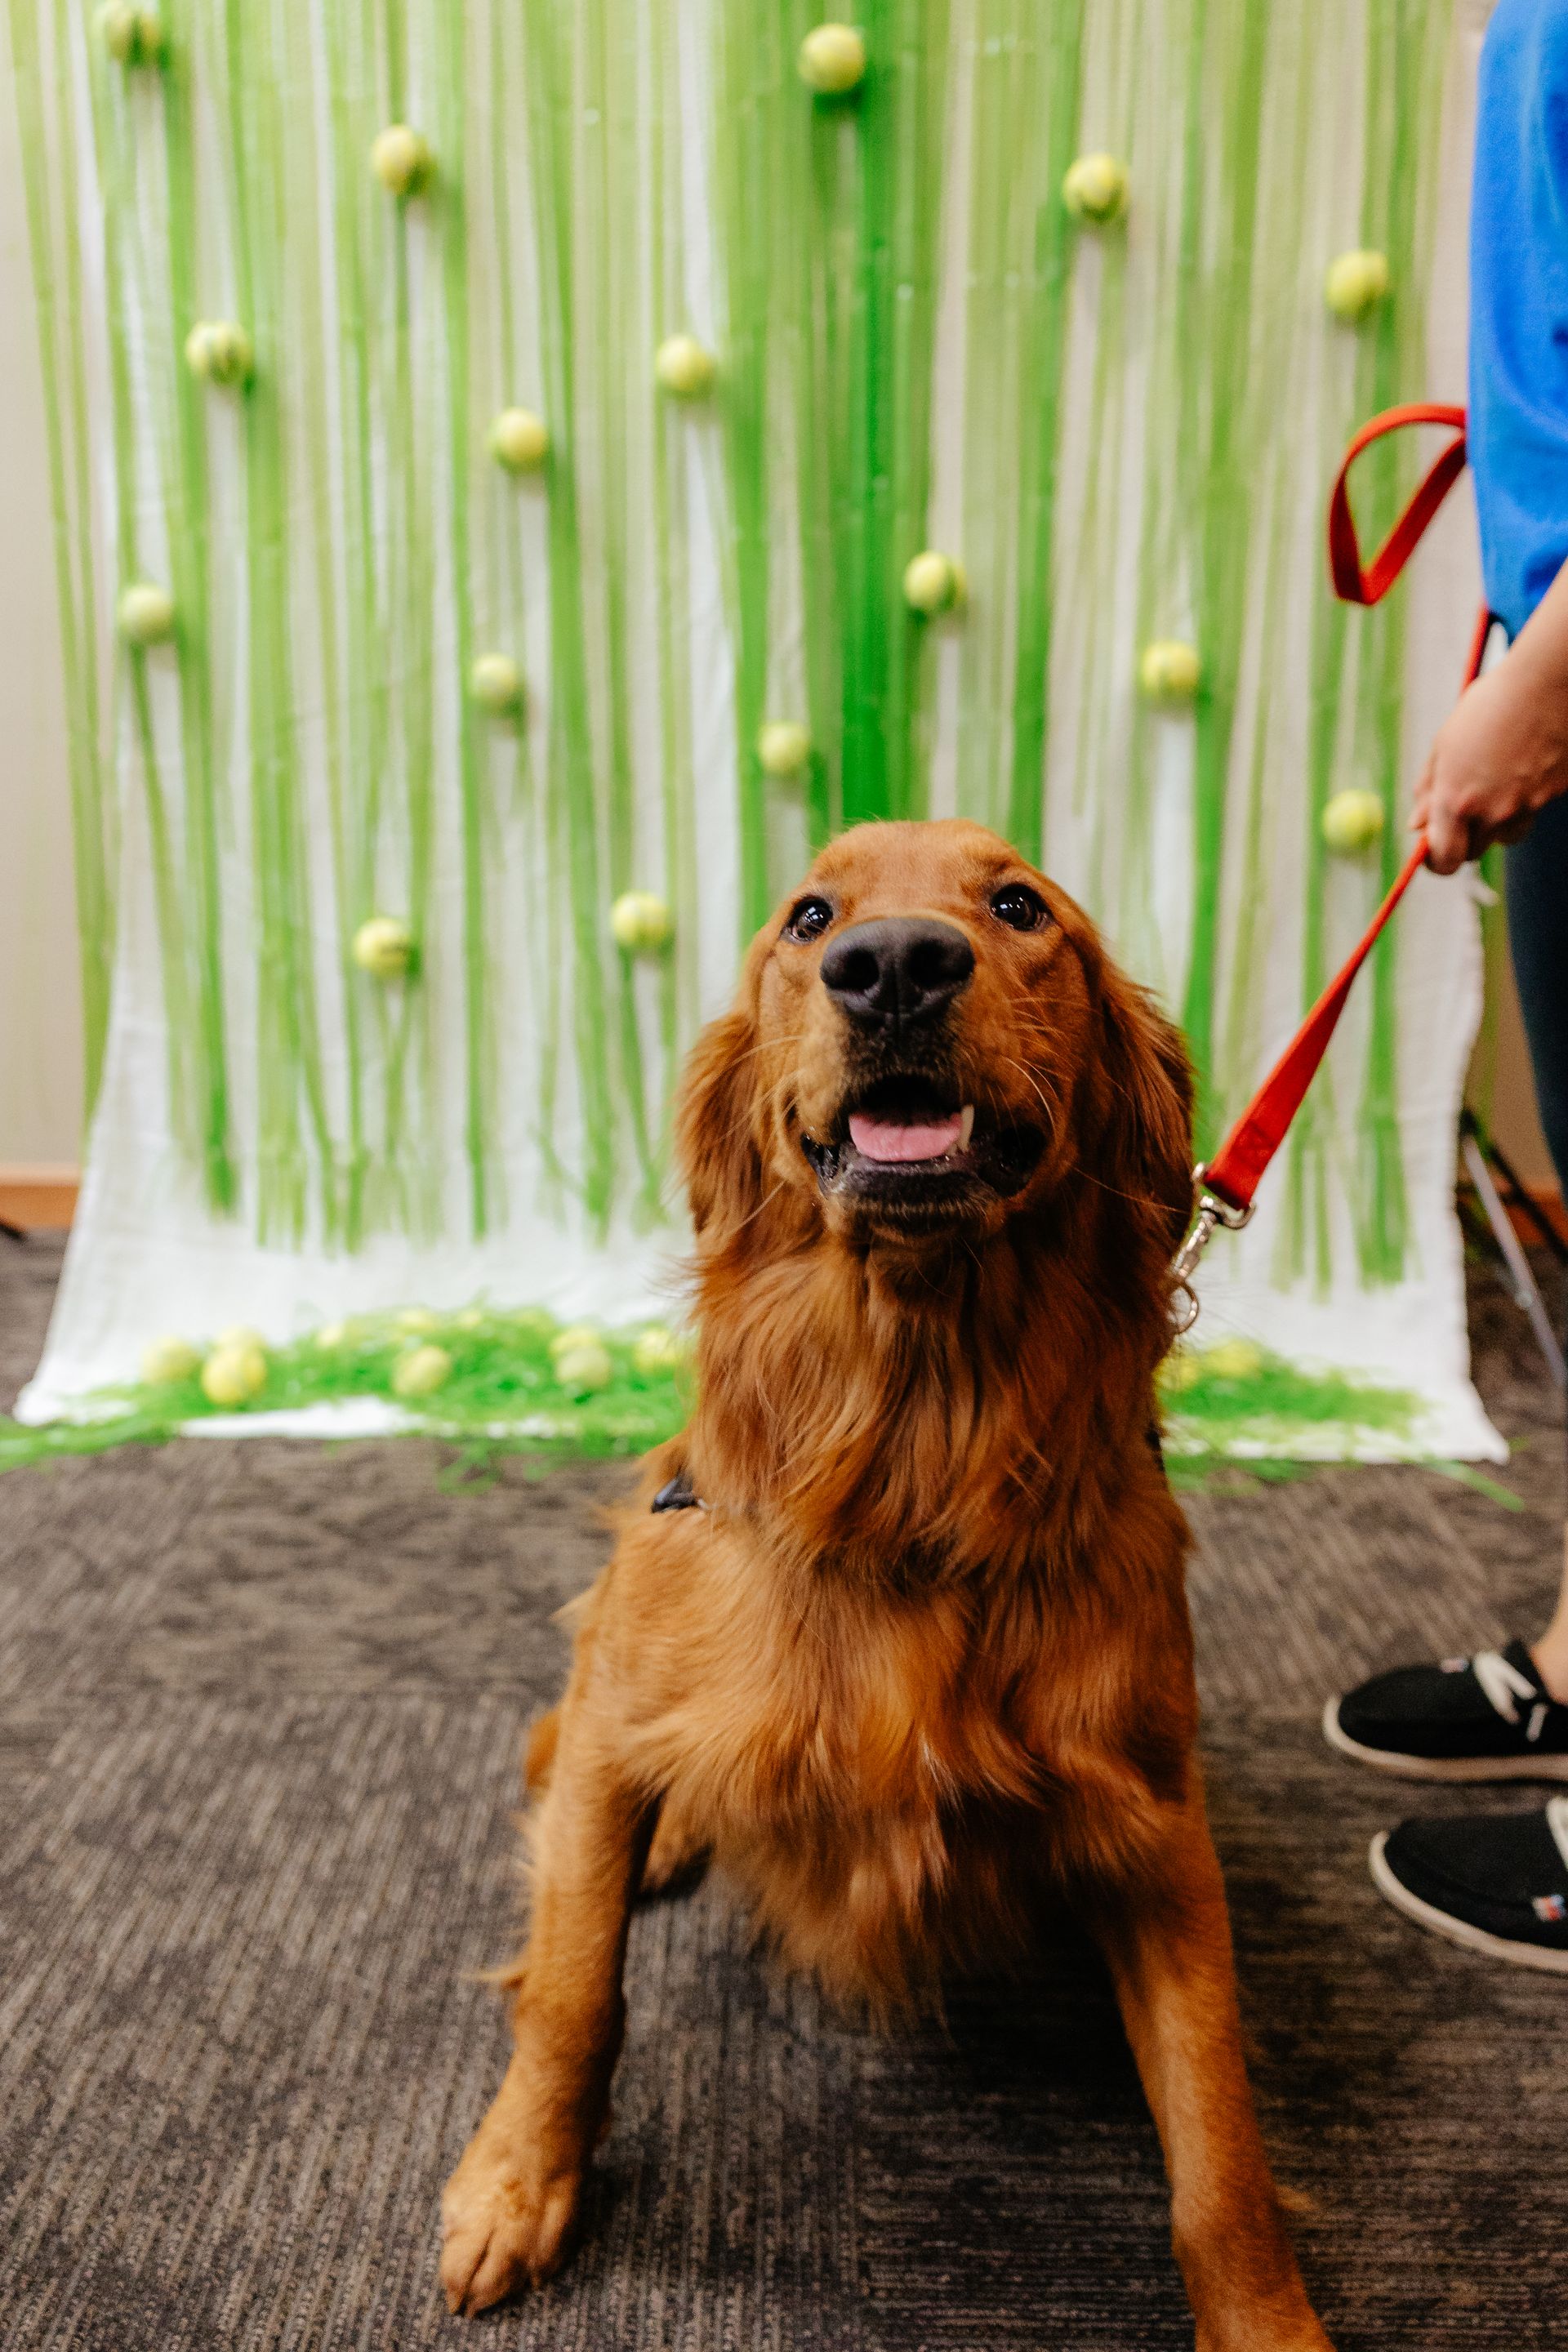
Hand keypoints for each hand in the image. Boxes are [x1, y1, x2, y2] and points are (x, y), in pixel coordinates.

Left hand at [1412, 655, 1567, 871]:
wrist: (1547, 681)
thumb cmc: (1490, 705)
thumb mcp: (1446, 743)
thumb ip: (1428, 789)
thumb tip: (1415, 825)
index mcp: (1456, 799)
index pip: (1444, 859)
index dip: (1436, 861)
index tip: (1433, 852)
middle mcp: (1491, 811)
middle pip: (1474, 852)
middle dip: (1465, 838)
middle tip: (1465, 808)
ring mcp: (1527, 806)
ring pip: (1506, 835)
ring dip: (1498, 821)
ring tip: (1500, 777)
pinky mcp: (1554, 795)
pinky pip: (1534, 810)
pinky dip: (1527, 797)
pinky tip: (1526, 762)